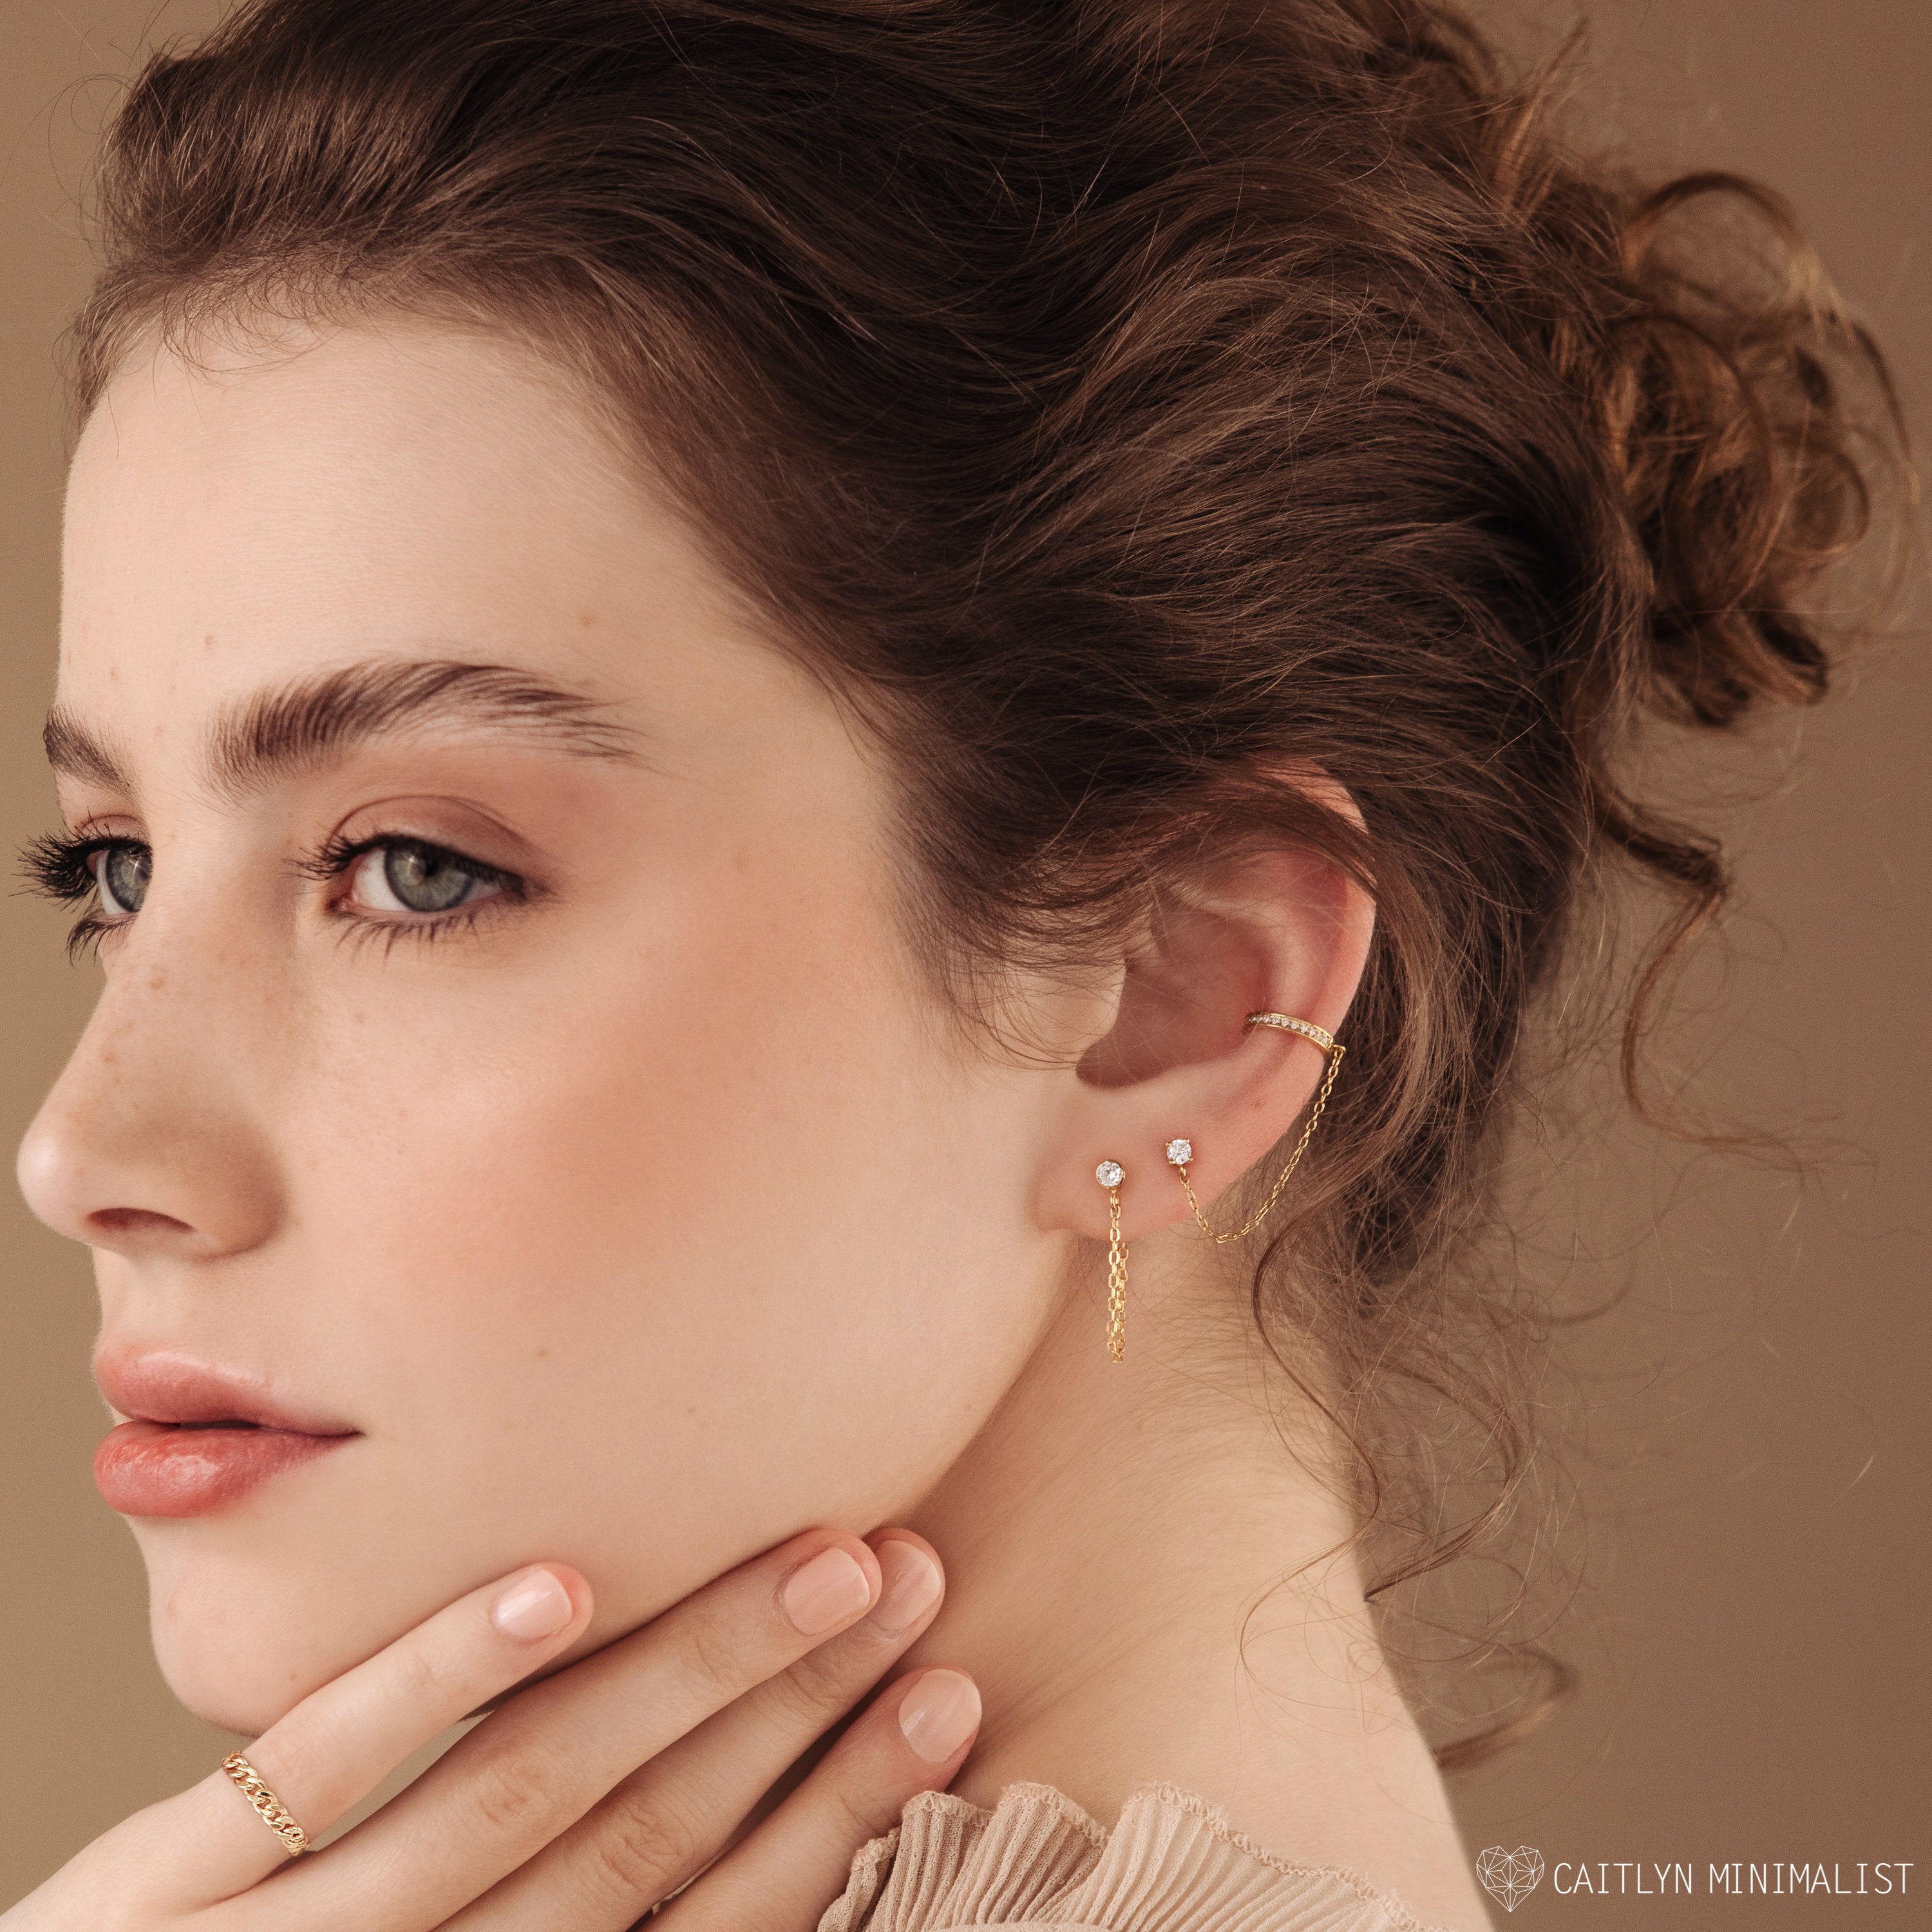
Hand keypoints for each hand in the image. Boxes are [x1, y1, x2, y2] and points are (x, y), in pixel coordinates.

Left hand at [4, 1528, 977, 1929]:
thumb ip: (554, 1923)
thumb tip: (717, 1824)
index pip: (712, 1921)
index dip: (841, 1811)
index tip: (945, 1697)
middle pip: (652, 1835)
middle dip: (797, 1704)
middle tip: (910, 1576)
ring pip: (530, 1790)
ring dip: (687, 1669)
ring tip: (813, 1559)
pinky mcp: (161, 1896)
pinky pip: (321, 1773)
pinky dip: (443, 1678)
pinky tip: (551, 1588)